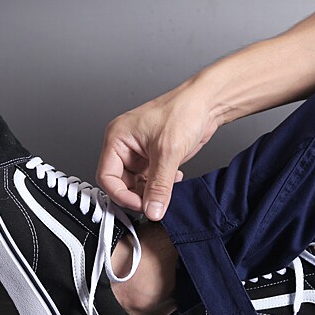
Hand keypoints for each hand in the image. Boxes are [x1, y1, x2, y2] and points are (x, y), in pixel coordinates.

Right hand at [97, 84, 219, 219]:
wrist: (207, 103)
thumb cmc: (183, 111)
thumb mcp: (168, 152)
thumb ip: (159, 186)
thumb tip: (152, 210)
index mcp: (118, 138)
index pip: (107, 177)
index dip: (122, 195)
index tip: (140, 205)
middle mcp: (125, 145)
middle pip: (121, 183)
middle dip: (138, 195)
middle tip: (155, 204)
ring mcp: (140, 152)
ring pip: (137, 184)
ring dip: (151, 192)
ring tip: (167, 191)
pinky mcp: (154, 157)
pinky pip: (151, 180)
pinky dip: (161, 186)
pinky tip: (174, 181)